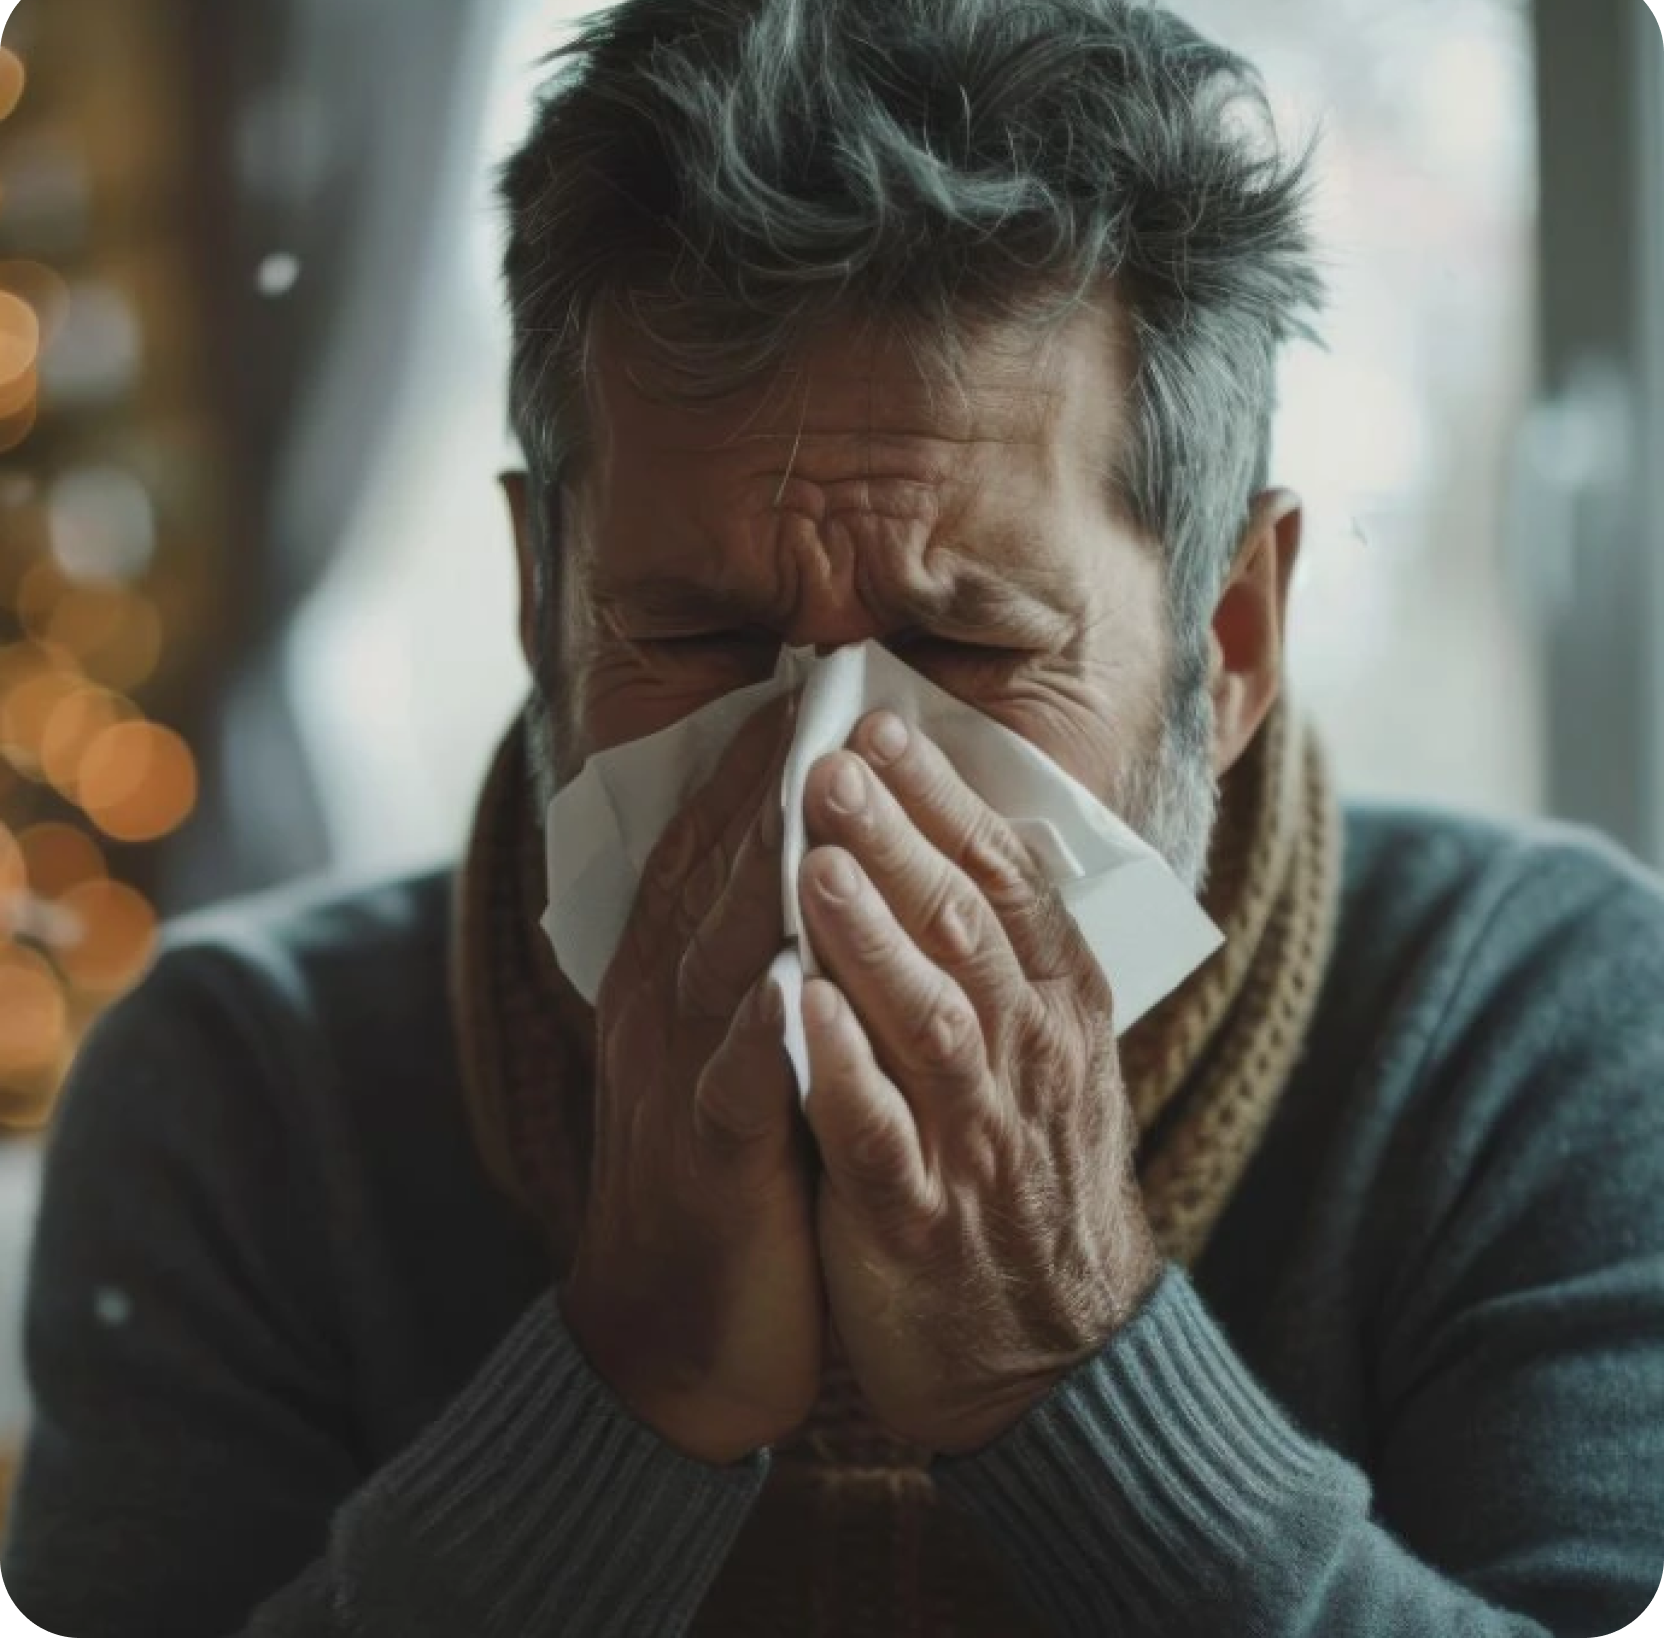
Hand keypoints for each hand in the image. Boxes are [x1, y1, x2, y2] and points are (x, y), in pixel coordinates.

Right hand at [560, 692, 822, 1466]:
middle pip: (710, 878)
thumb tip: (814, 860)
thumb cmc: (731, 1178)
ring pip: (717, 956)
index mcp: (671, 981)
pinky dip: (761, 1028)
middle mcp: (662, 1013)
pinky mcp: (708, 1164)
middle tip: (818, 702)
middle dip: (764, 788)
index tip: (811, 696)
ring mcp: (677, 1084)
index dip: (754, 771)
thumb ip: (758, 957)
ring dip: (761, 874)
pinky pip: (735, 1084)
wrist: (676, 1338)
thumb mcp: (735, 1048)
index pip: (709, 852)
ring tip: (812, 793)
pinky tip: (787, 973)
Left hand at [796, 711, 1162, 1455]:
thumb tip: (957, 829)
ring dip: (872, 938)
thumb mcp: (1040, 1051)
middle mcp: (1025, 1060)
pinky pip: (881, 1138)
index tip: (880, 725)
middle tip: (829, 759)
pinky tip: (796, 1011)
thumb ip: (1002, 952)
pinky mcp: (920, 1219)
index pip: (1004, 879)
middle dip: (898, 838)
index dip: (943, 799)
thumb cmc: (1024, 1169)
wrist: (1051, 1347)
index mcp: (1053, 1007)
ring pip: (928, 1019)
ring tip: (813, 858)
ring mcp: (976, 1140)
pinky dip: (841, 1071)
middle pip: (966, 927)